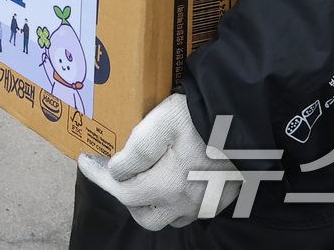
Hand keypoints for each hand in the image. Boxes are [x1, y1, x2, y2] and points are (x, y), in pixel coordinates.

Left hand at [77, 93, 239, 230]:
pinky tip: (172, 178)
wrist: (248, 116)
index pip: (121, 189)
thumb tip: (117, 170)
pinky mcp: (220, 198)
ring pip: (167, 216)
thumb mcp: (161, 123)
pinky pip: (189, 210)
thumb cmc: (202, 117)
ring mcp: (204, 203)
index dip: (98, 176)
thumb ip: (136, 151)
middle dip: (124, 195)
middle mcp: (185, 202)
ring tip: (141, 177)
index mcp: (168, 186)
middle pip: (143, 214)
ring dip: (149, 202)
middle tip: (114, 173)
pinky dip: (173, 199)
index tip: (85, 160)